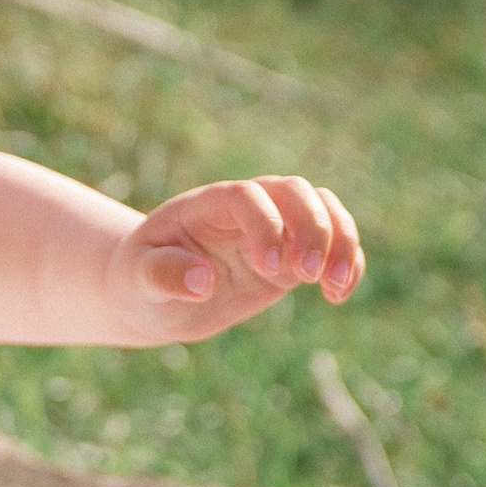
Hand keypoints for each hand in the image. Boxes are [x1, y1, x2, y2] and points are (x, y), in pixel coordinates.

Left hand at [110, 176, 364, 345]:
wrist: (156, 294)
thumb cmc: (140, 281)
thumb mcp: (138, 280)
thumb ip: (163, 275)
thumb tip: (203, 280)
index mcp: (205, 205)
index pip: (246, 195)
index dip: (265, 223)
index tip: (267, 268)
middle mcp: (245, 209)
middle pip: (294, 191)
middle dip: (312, 227)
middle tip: (308, 276)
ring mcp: (273, 228)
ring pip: (322, 209)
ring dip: (340, 241)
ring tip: (333, 286)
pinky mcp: (292, 255)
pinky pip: (332, 244)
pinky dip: (347, 262)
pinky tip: (338, 296)